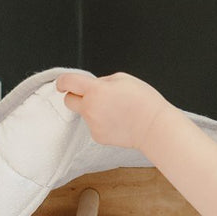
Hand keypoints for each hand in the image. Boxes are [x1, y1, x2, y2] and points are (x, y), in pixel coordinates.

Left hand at [56, 71, 172, 152]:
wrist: (153, 127)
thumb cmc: (143, 101)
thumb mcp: (124, 78)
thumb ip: (103, 81)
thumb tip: (94, 86)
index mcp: (95, 90)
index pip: (68, 82)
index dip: (63, 81)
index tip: (62, 83)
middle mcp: (90, 108)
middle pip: (69, 101)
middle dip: (75, 96)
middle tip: (90, 95)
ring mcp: (92, 124)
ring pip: (85, 114)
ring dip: (93, 110)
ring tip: (115, 110)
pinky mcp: (97, 137)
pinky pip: (94, 126)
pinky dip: (101, 123)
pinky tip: (117, 121)